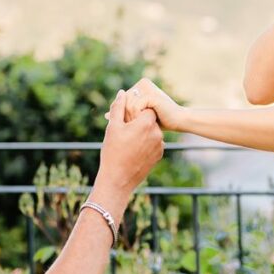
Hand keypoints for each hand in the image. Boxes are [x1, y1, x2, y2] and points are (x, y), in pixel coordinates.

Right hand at [96, 90, 163, 208]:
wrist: (118, 180)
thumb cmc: (113, 152)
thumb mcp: (113, 127)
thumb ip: (118, 107)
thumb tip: (122, 93)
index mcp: (147, 123)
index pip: (146, 109)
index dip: (136, 112)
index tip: (126, 119)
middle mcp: (157, 134)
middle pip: (150, 120)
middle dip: (139, 123)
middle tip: (125, 132)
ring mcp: (160, 146)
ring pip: (152, 132)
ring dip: (143, 134)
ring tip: (127, 143)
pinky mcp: (159, 156)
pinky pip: (153, 144)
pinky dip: (145, 144)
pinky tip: (133, 151)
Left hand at [121, 78, 185, 131]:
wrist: (178, 120)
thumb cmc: (159, 120)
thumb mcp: (138, 116)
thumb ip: (124, 113)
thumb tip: (106, 115)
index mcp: (139, 85)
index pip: (121, 100)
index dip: (121, 114)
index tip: (128, 125)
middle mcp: (142, 83)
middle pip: (123, 102)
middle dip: (125, 117)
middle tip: (133, 127)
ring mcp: (146, 88)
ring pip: (127, 105)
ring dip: (131, 118)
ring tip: (138, 126)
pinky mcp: (150, 95)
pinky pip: (135, 107)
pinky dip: (137, 117)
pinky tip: (143, 124)